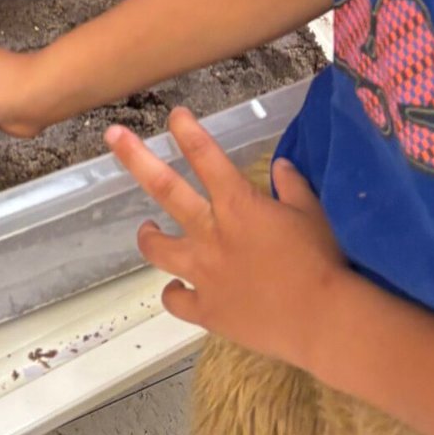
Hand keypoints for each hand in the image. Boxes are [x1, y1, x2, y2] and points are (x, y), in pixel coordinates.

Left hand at [106, 111, 349, 370]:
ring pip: (157, 249)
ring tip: (148, 229)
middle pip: (164, 188)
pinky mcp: (205, 309)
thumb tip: (280, 165)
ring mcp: (202, 273)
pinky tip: (178, 288)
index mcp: (237, 204)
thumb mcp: (311, 214)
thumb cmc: (321, 262)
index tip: (174, 115)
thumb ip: (292, 187)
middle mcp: (210, 232)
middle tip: (112, 135)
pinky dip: (174, 292)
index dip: (187, 131)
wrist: (321, 320)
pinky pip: (174, 300)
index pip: (206, 156)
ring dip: (147, 236)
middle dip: (135, 157)